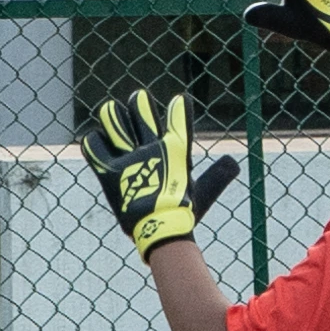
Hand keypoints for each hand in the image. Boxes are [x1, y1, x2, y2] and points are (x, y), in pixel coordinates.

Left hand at [80, 89, 238, 251]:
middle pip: (141, 109)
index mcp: (174, 150)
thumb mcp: (204, 192)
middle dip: (139, 103)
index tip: (179, 101)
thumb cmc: (184, 214)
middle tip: (137, 102)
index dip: (179, 107)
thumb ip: (218, 176)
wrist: (162, 229)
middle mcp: (151, 148)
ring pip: (113, 119)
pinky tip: (97, 141)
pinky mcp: (109, 171)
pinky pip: (94, 146)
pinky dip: (94, 141)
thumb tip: (235, 164)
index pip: (178, 118)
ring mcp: (128, 157)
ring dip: (112, 115)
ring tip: (111, 114)